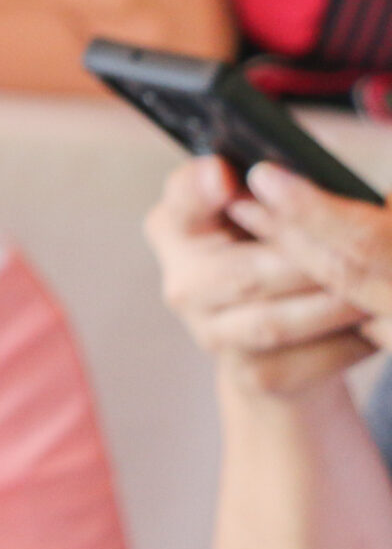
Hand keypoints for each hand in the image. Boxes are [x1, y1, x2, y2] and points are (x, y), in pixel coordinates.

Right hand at [145, 158, 373, 396]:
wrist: (274, 344)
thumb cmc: (273, 254)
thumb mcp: (264, 215)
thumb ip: (270, 192)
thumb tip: (291, 174)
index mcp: (177, 224)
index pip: (181, 200)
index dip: (200, 189)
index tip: (225, 175)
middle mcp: (181, 281)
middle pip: (244, 271)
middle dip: (306, 261)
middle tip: (356, 248)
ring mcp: (209, 332)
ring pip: (276, 321)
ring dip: (331, 305)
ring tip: (371, 290)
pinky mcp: (249, 374)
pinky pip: (304, 358)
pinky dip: (346, 342)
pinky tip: (372, 325)